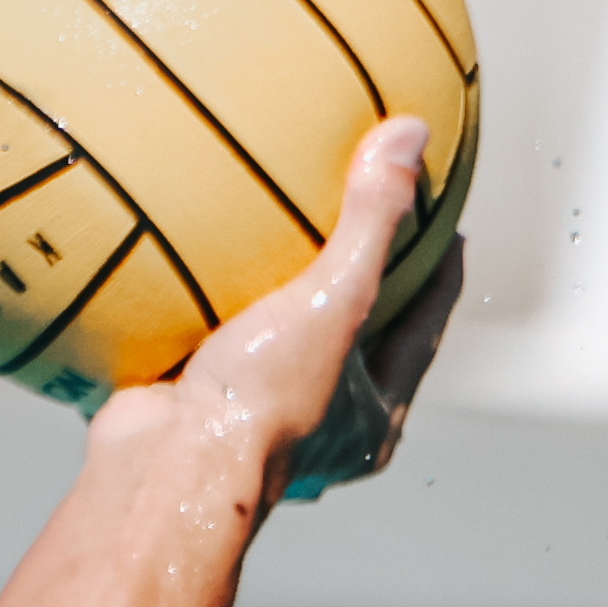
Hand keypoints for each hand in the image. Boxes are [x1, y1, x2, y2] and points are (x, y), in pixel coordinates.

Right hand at [104, 118, 447, 507]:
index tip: (446, 225)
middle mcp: (322, 428)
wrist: (162, 471)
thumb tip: (409, 134)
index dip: (438, 273)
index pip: (424, 328)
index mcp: (373, 418)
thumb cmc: (262, 405)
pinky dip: (202, 308)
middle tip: (360, 222)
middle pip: (357, 341)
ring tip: (271, 237)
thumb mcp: (334, 300)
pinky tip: (184, 263)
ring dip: (276, 299)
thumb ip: (371, 221)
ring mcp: (256, 426)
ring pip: (281, 348)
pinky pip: (208, 347)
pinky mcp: (198, 414)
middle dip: (360, 286)